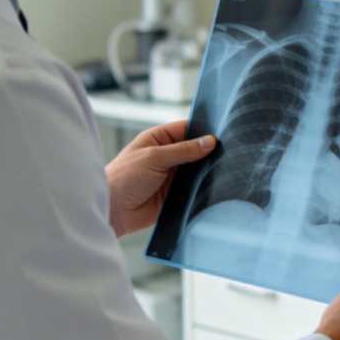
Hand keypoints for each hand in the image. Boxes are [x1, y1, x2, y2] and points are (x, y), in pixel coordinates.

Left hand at [105, 121, 215, 237]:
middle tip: (226, 152)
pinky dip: (202, 187)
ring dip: (205, 170)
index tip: (220, 133)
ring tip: (223, 168)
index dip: (202, 130)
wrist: (113, 211)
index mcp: (158, 139)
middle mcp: (167, 155)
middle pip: (194, 149)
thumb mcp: (154, 157)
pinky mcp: (175, 193)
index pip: (186, 129)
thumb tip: (209, 141)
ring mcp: (172, 175)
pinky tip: (213, 185)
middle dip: (207, 151)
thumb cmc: (123, 178)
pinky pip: (194, 187)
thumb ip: (183, 150)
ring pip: (196, 169)